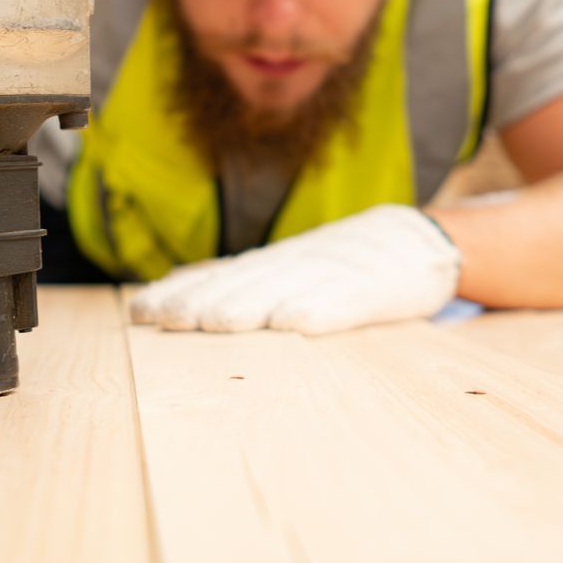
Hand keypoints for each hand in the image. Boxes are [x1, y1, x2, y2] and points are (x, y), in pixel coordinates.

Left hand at [128, 205, 461, 335]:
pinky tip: (298, 323)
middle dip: (202, 301)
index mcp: (275, 265)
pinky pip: (346, 299)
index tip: (140, 312)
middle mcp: (297, 265)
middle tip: (165, 319)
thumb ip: (244, 278)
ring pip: (287, 289)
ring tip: (219, 322)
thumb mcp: (292, 266)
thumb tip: (178, 283)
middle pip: (243, 284)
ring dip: (251, 305)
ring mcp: (336, 273)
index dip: (180, 293)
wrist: (422, 238)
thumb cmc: (347, 261)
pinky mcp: (375, 289)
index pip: (217, 278)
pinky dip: (322, 309)